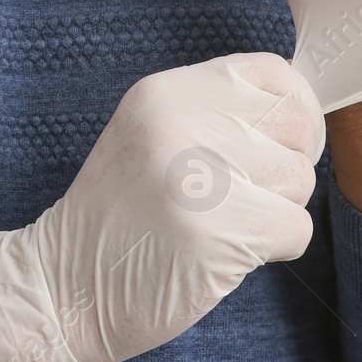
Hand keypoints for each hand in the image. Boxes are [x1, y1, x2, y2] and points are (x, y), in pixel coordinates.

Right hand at [0, 54, 323, 361]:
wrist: (62, 287)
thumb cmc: (118, 218)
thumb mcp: (150, 137)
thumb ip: (212, 114)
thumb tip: (298, 111)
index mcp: (163, 93)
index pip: (273, 74)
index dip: (292, 110)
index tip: (277, 143)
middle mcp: (179, 123)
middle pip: (295, 125)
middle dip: (286, 166)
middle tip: (245, 196)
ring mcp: (196, 177)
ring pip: (299, 179)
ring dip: (277, 210)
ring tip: (223, 225)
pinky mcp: (215, 232)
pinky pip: (295, 229)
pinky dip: (275, 250)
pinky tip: (225, 255)